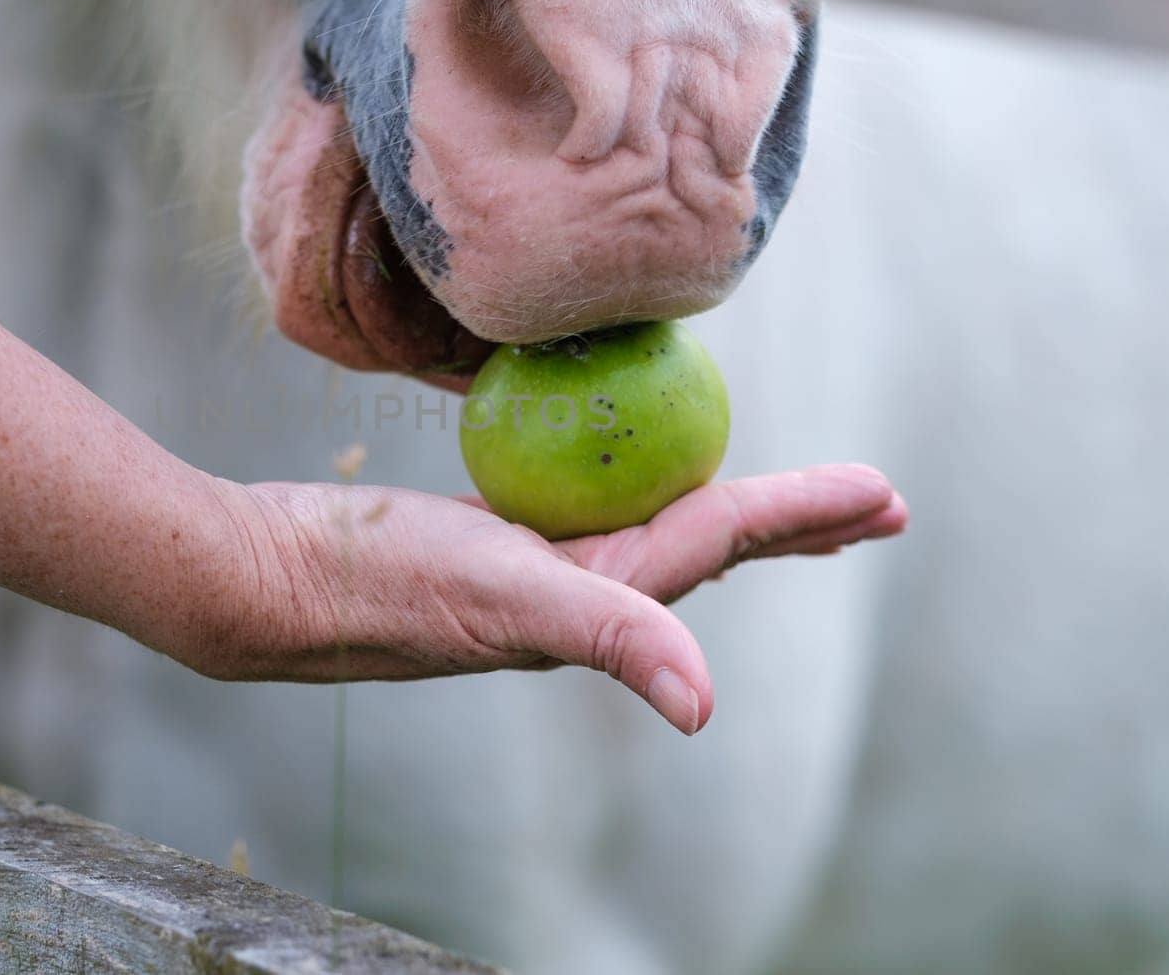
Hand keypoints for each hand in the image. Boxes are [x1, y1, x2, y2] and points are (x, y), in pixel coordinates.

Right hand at [194, 466, 906, 733]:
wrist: (280, 580)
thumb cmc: (384, 584)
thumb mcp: (503, 596)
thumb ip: (608, 638)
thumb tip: (704, 709)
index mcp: (603, 597)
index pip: (726, 540)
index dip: (808, 514)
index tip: (888, 493)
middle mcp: (583, 587)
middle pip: (715, 543)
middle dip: (799, 525)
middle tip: (880, 504)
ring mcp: (540, 563)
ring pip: (658, 520)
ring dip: (730, 504)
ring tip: (781, 497)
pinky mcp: (497, 536)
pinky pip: (591, 498)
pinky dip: (634, 474)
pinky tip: (632, 459)